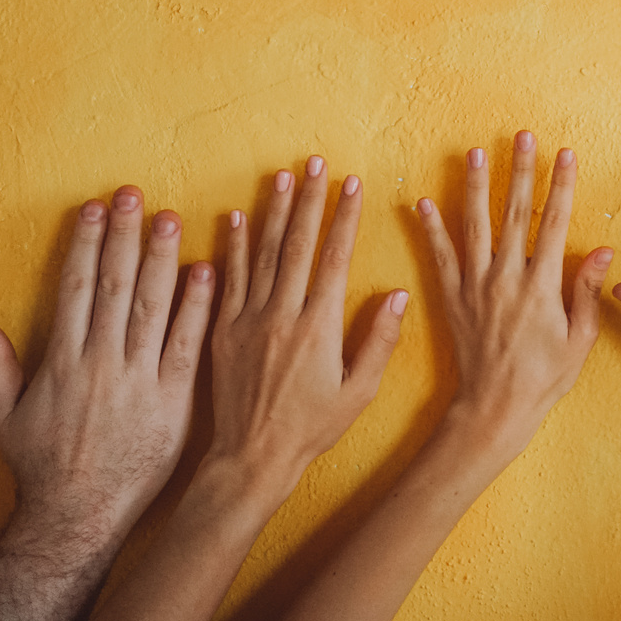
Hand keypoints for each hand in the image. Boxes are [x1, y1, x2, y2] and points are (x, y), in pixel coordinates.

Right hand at [0, 185, 214, 539]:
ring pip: (152, 306)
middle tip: (136, 194)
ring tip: (172, 217)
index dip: (86, 244)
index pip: (76, 288)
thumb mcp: (5, 418)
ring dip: (162, 259)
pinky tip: (207, 270)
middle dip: (125, 236)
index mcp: (63, 361)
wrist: (80, 515)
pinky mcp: (173, 398)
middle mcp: (102, 362)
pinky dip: (197, 306)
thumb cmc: (43, 467)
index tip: (94, 208)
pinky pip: (187, 344)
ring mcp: (139, 378)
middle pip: (115, 285)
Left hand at [208, 157, 405, 493]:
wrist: (252, 457)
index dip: (344, 217)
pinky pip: (227, 279)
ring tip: (282, 175)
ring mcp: (248, 320)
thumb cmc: (312, 429)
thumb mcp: (359, 392)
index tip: (352, 184)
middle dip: (309, 199)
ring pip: (261, 254)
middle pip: (296, 244)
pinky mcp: (222, 331)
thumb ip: (379, 341)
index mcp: (318, 327)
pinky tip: (236, 217)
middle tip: (316, 163)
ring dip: (273, 211)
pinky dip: (232, 246)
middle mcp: (281, 315)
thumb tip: (398, 294)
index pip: (333, 258)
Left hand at [414, 132, 611, 455]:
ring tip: (475, 152)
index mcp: (541, 285)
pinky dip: (430, 229)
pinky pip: (439, 257)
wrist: (495, 407)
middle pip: (514, 213)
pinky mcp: (452, 298)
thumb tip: (603, 250)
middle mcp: (506, 277)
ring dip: (475, 186)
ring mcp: (476, 286)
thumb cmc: (544, 378)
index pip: (554, 223)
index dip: (561, 186)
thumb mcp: (580, 339)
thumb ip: (587, 291)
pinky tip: (422, 201)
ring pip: (474, 225)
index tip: (564, 155)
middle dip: (519, 171)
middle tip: (521, 136)